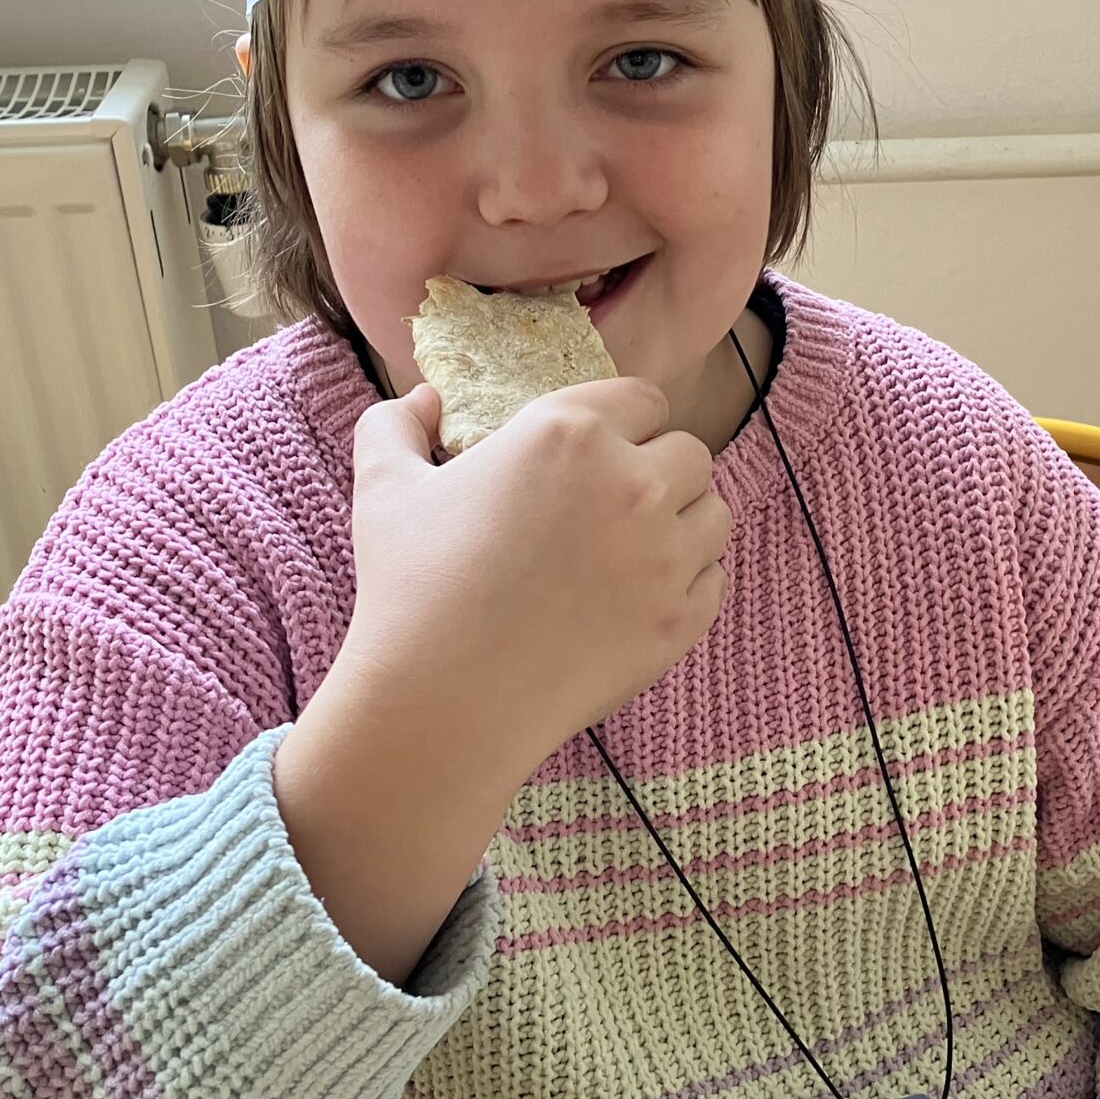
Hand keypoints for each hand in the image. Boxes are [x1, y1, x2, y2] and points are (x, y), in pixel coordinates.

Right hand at [342, 376, 731, 779]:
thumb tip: (424, 398)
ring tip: (638, 548)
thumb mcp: (385, 487)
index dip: (627, 420)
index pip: (643, 398)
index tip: (604, 448)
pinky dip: (688, 583)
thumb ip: (395, 423)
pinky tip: (642, 595)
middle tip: (618, 504)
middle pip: (691, 454)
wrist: (444, 700)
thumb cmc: (411, 589)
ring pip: (714, 515)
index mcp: (567, 433)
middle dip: (660, 469)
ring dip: (684, 522)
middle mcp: (632, 484)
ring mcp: (665, 556)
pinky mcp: (679, 620)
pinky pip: (714, 580)